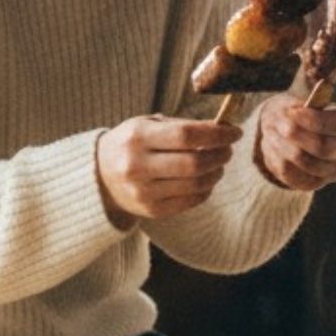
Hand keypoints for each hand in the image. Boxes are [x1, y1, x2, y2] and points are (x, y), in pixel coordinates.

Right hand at [95, 114, 243, 227]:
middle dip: (220, 155)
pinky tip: (206, 179)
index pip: (186, 135)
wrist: (100, 176)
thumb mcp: (147, 125)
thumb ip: (182, 126)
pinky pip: (190, 200)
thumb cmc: (132, 144)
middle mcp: (137, 165)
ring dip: (216, 172)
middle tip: (228, 149)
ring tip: (219, 163)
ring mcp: (143, 191)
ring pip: (196, 184)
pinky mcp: (151, 210)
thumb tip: (223, 129)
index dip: (216, 134)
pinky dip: (206, 189)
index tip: (234, 132)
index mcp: (137, 137)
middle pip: (194, 163)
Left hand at [254, 93, 335, 191]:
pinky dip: (280, 161)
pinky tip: (273, 146)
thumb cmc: (295, 112)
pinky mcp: (318, 183)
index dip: (314, 119)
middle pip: (325, 147)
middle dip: (296, 135)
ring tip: (270, 132)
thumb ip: (299, 106)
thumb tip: (294, 111)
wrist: (286, 130)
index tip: (292, 112)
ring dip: (284, 147)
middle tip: (274, 124)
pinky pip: (296, 177)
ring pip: (308, 163)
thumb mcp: (297, 102)